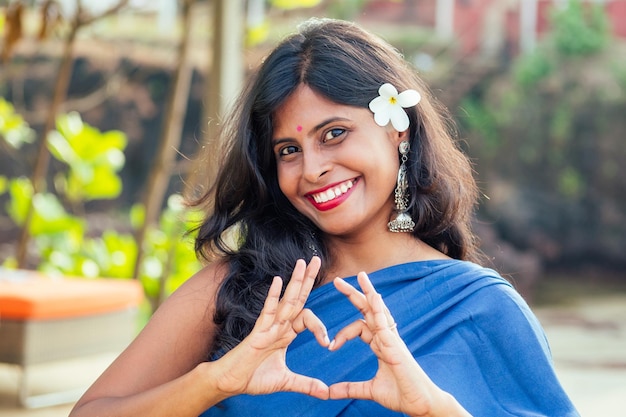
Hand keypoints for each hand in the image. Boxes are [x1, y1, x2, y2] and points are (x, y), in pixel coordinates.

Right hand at [210, 256, 330, 400]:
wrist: (231, 383)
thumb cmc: (254, 378)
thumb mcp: (286, 381)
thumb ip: (306, 384)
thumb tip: (326, 393)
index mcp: (286, 333)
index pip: (307, 318)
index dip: (320, 328)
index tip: (329, 343)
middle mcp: (279, 325)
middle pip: (297, 298)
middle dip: (307, 279)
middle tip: (317, 258)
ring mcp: (268, 326)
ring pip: (285, 300)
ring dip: (295, 281)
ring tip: (303, 262)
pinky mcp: (258, 332)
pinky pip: (267, 312)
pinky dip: (272, 296)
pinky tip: (278, 281)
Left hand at [328, 272, 459, 416]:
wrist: (420, 404)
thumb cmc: (401, 394)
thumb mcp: (370, 390)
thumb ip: (350, 388)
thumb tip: (330, 392)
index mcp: (380, 344)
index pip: (359, 326)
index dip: (342, 334)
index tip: (330, 347)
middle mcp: (386, 337)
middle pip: (368, 310)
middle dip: (354, 294)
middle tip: (338, 280)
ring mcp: (392, 339)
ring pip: (378, 310)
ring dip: (369, 292)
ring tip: (361, 275)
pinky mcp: (395, 345)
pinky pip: (386, 322)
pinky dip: (379, 308)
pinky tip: (373, 296)